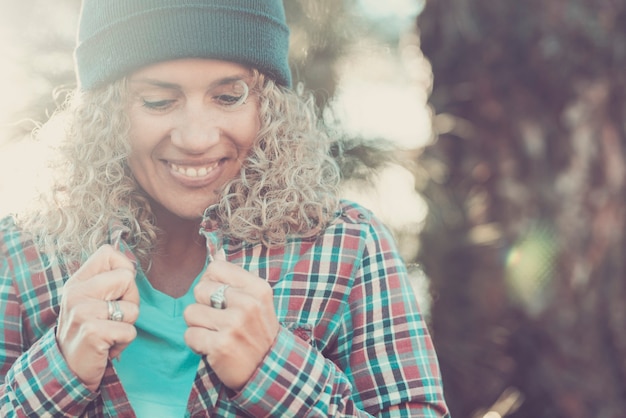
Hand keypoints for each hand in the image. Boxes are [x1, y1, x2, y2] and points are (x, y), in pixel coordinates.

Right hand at [56, 245, 138, 391]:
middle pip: (127, 278)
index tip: (116, 291)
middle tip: (113, 317)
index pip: (107, 253)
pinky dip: (124, 342)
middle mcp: (76, 293)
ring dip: (127, 325)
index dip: (123, 269)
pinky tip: (106, 346)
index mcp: (77, 282)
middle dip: (130, 300)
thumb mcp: (91, 300)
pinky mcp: (93, 332)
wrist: (68, 370)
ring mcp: (82, 312)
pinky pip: (130, 331)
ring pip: (133, 308)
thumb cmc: (89, 331)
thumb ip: (108, 280)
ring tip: (108, 332)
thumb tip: (131, 265)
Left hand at [184, 252, 278, 390]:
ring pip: (190, 312)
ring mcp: (234, 325)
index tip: (220, 298)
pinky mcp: (220, 345)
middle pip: (199, 289)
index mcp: (257, 288)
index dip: (211, 283)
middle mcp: (247, 304)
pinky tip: (212, 347)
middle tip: (219, 320)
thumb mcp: (257, 301)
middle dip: (203, 306)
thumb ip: (235, 279)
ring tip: (216, 334)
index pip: (215, 268)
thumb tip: (217, 253)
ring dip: (198, 326)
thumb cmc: (258, 332)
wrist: (270, 371)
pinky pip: (189, 335)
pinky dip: (196, 343)